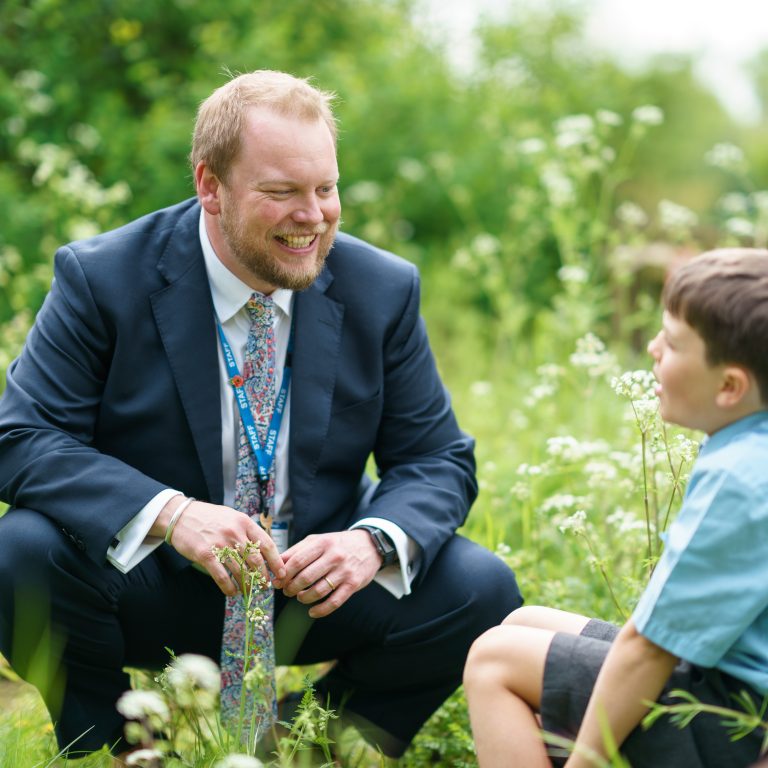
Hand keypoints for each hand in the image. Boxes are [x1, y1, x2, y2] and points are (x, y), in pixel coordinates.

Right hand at [158, 498, 285, 596]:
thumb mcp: (232, 517)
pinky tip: (232, 592)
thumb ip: (247, 531)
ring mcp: (220, 544)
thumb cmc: (209, 518)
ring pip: (240, 571)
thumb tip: (263, 549)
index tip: (281, 573)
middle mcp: (234, 533)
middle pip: (255, 560)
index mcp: (244, 522)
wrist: (181, 516)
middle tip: (265, 585)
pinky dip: (229, 587)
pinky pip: (222, 576)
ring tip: (250, 591)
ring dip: (247, 585)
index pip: (266, 544)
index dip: (276, 561)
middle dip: (263, 576)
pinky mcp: (206, 555)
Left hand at [281, 530, 381, 617]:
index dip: (284, 575)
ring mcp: (345, 571)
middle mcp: (334, 556)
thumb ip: (297, 551)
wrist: (370, 545)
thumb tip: (277, 565)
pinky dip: (320, 610)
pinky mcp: (353, 584)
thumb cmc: (337, 544)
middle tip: (287, 591)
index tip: (277, 581)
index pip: (297, 561)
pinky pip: (334, 602)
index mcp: (322, 543)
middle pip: (305, 578)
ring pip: (318, 591)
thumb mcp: (318, 540)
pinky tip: (312, 612)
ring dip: (303, 598)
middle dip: (291, 588)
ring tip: (300, 597)